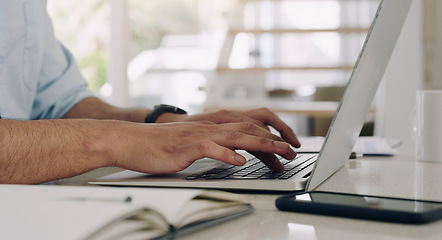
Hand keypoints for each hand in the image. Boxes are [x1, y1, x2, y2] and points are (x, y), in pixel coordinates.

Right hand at [157, 108, 300, 169]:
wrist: (130, 140)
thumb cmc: (159, 146)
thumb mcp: (191, 145)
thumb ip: (212, 147)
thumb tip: (232, 155)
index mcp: (211, 128)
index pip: (247, 127)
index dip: (269, 136)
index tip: (285, 146)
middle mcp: (209, 128)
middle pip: (248, 129)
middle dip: (273, 139)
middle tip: (293, 150)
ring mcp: (198, 136)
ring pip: (235, 136)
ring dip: (261, 144)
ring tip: (280, 152)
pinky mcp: (186, 147)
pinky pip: (210, 148)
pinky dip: (226, 154)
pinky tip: (239, 161)